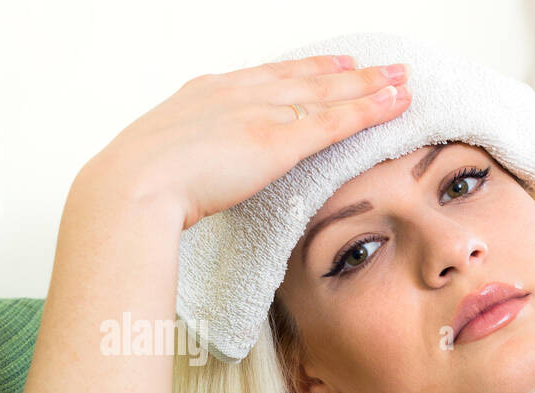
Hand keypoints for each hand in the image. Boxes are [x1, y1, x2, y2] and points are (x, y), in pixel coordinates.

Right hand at [82, 54, 411, 230]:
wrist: (132, 185)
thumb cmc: (136, 185)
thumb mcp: (163, 161)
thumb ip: (187, 162)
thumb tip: (189, 179)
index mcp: (206, 94)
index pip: (268, 76)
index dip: (306, 70)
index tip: (333, 64)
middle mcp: (238, 93)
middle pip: (306, 78)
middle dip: (348, 73)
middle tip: (383, 66)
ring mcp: (259, 113)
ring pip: (328, 94)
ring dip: (370, 85)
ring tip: (403, 79)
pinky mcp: (278, 140)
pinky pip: (336, 120)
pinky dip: (369, 110)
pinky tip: (395, 104)